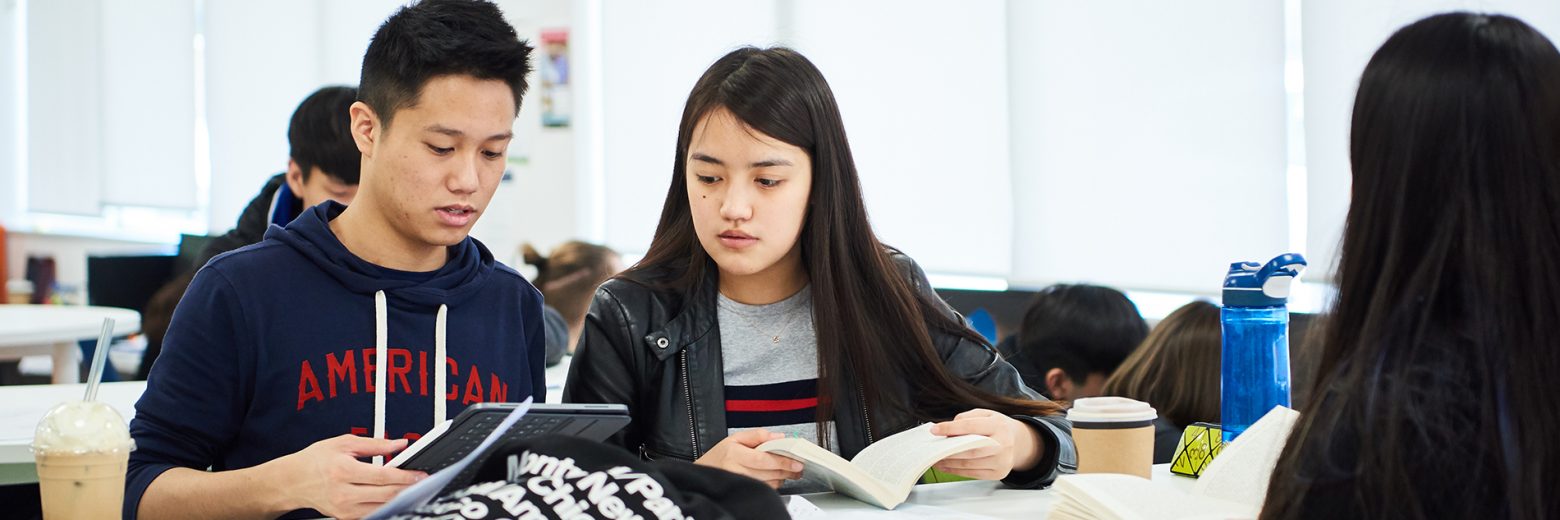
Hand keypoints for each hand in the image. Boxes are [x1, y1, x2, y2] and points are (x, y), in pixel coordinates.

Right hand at [262, 434, 427, 519]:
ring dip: (401, 499)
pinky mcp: (344, 517)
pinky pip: (372, 514)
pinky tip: (395, 498)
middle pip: (386, 494)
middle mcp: (344, 492)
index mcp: (343, 470)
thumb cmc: (315, 460)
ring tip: (413, 489)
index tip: (420, 474)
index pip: (383, 476)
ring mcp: (344, 508)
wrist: (292, 481)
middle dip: (409, 488)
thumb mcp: (343, 443)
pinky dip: (386, 507)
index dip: (406, 476)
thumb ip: (375, 444)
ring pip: (382, 508)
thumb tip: (399, 444)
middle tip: (423, 481)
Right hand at [693, 429, 803, 487]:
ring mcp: (739, 483)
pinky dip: (773, 483)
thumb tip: (779, 437)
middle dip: (787, 470)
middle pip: (769, 472)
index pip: (763, 459)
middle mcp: (736, 470)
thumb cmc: (719, 456)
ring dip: (781, 477)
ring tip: (787, 471)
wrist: (703, 474)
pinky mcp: (743, 492)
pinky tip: (774, 477)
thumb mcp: (735, 438)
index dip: (782, 461)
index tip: (796, 462)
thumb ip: (758, 435)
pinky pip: (764, 489)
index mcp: (734, 453)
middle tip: (798, 467)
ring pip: (768, 483)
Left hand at [929, 409, 1042, 479]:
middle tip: (932, 449)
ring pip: (969, 464)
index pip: (971, 427)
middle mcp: (1003, 444)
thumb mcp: (985, 414)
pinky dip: (957, 471)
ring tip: (935, 459)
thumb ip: (967, 418)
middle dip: (948, 450)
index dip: (950, 428)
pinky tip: (946, 466)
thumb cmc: (997, 427)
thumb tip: (948, 430)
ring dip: (949, 463)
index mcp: (998, 426)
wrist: (1018, 441)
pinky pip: (973, 474)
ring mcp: (1002, 461)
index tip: (935, 430)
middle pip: (970, 450)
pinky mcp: (998, 473)